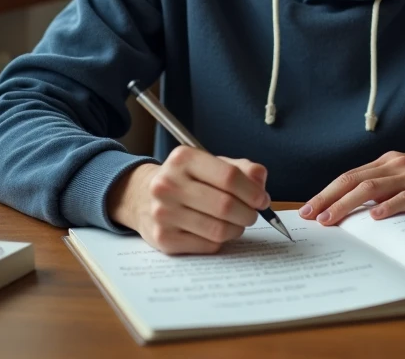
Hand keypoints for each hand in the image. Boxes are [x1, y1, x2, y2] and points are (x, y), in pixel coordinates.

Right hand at [108, 146, 269, 254]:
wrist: (142, 196)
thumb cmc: (186, 179)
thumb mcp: (209, 164)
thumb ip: (240, 168)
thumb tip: (260, 182)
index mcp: (183, 159)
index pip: (229, 177)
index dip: (253, 191)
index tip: (262, 200)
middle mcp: (168, 184)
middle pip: (226, 206)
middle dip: (248, 213)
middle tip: (252, 214)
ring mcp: (163, 213)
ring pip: (219, 230)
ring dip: (237, 229)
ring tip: (236, 223)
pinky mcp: (163, 239)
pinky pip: (208, 245)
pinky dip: (221, 241)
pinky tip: (217, 231)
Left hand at [299, 152, 404, 225]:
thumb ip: (384, 189)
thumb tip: (352, 210)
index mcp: (387, 162)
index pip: (349, 176)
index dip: (326, 192)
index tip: (308, 209)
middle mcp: (396, 165)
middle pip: (354, 180)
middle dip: (328, 198)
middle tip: (310, 216)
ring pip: (373, 188)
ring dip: (347, 204)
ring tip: (332, 219)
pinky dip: (389, 206)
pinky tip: (376, 217)